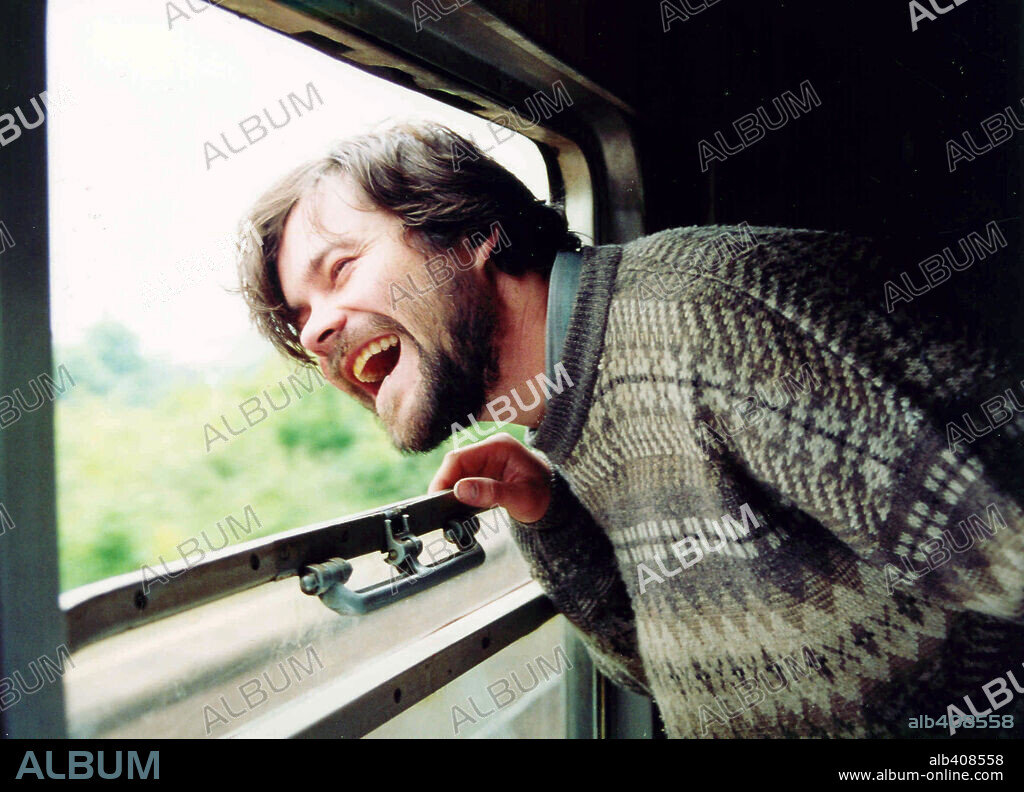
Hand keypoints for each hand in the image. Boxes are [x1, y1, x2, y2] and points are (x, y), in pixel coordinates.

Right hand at [428, 432, 551, 523]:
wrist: (556, 502)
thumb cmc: (544, 496)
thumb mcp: (520, 497)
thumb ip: (491, 492)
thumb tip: (460, 490)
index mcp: (499, 447)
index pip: (459, 458)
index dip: (444, 477)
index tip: (436, 498)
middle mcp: (490, 451)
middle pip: (456, 466)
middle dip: (446, 487)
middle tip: (441, 511)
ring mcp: (488, 462)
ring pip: (458, 475)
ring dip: (452, 493)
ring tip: (450, 513)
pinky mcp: (486, 474)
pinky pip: (466, 482)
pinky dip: (461, 496)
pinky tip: (460, 510)